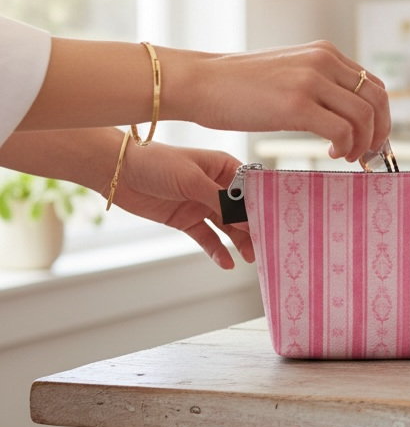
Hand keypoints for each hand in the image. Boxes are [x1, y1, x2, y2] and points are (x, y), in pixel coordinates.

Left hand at [114, 142, 253, 269]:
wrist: (117, 172)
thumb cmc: (157, 163)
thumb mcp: (192, 180)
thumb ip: (221, 202)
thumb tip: (247, 221)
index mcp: (223, 167)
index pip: (251, 188)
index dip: (263, 205)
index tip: (275, 223)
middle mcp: (216, 186)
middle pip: (241, 210)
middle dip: (253, 228)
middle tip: (266, 246)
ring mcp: (201, 204)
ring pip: (227, 226)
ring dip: (239, 241)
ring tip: (251, 258)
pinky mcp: (186, 220)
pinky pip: (207, 237)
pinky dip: (217, 250)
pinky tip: (227, 262)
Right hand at [176, 41, 390, 161]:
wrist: (199, 82)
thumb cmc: (239, 85)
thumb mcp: (289, 72)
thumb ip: (319, 83)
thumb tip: (347, 113)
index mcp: (324, 53)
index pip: (373, 84)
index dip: (381, 116)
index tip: (374, 138)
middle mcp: (323, 61)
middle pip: (377, 100)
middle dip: (380, 132)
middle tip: (368, 154)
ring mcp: (310, 81)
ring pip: (364, 117)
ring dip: (362, 143)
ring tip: (346, 156)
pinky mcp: (297, 104)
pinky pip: (342, 131)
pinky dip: (345, 147)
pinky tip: (331, 153)